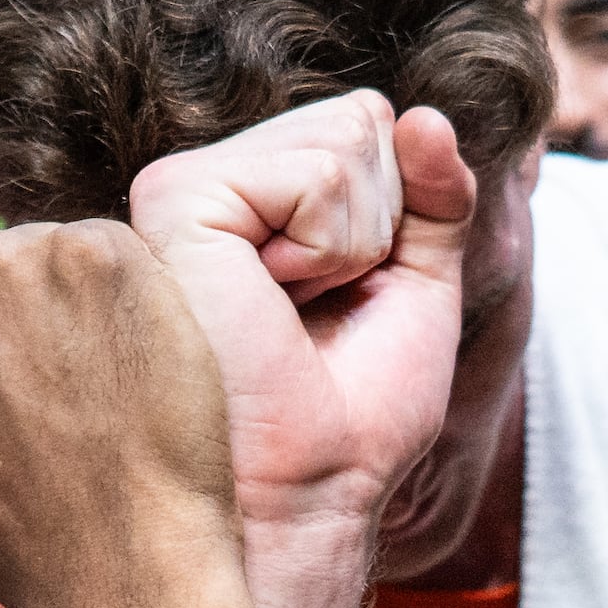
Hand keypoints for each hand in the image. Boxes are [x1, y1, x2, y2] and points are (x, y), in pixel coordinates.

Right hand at [0, 219, 241, 607]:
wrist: (115, 566)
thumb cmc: (14, 528)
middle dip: (3, 299)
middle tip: (44, 387)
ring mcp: (0, 263)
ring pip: (35, 247)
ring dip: (63, 292)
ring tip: (87, 386)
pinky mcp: (90, 254)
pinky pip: (106, 248)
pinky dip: (125, 292)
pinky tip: (126, 364)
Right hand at [124, 92, 479, 542]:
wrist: (308, 492)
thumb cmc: (352, 417)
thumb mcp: (417, 286)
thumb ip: (433, 196)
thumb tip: (428, 115)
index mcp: (249, 201)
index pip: (365, 123)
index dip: (394, 216)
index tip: (342, 302)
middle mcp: (205, 184)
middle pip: (359, 120)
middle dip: (377, 225)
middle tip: (312, 312)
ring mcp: (182, 186)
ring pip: (345, 140)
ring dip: (352, 245)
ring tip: (287, 313)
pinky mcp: (175, 200)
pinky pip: (317, 176)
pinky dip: (330, 250)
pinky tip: (270, 302)